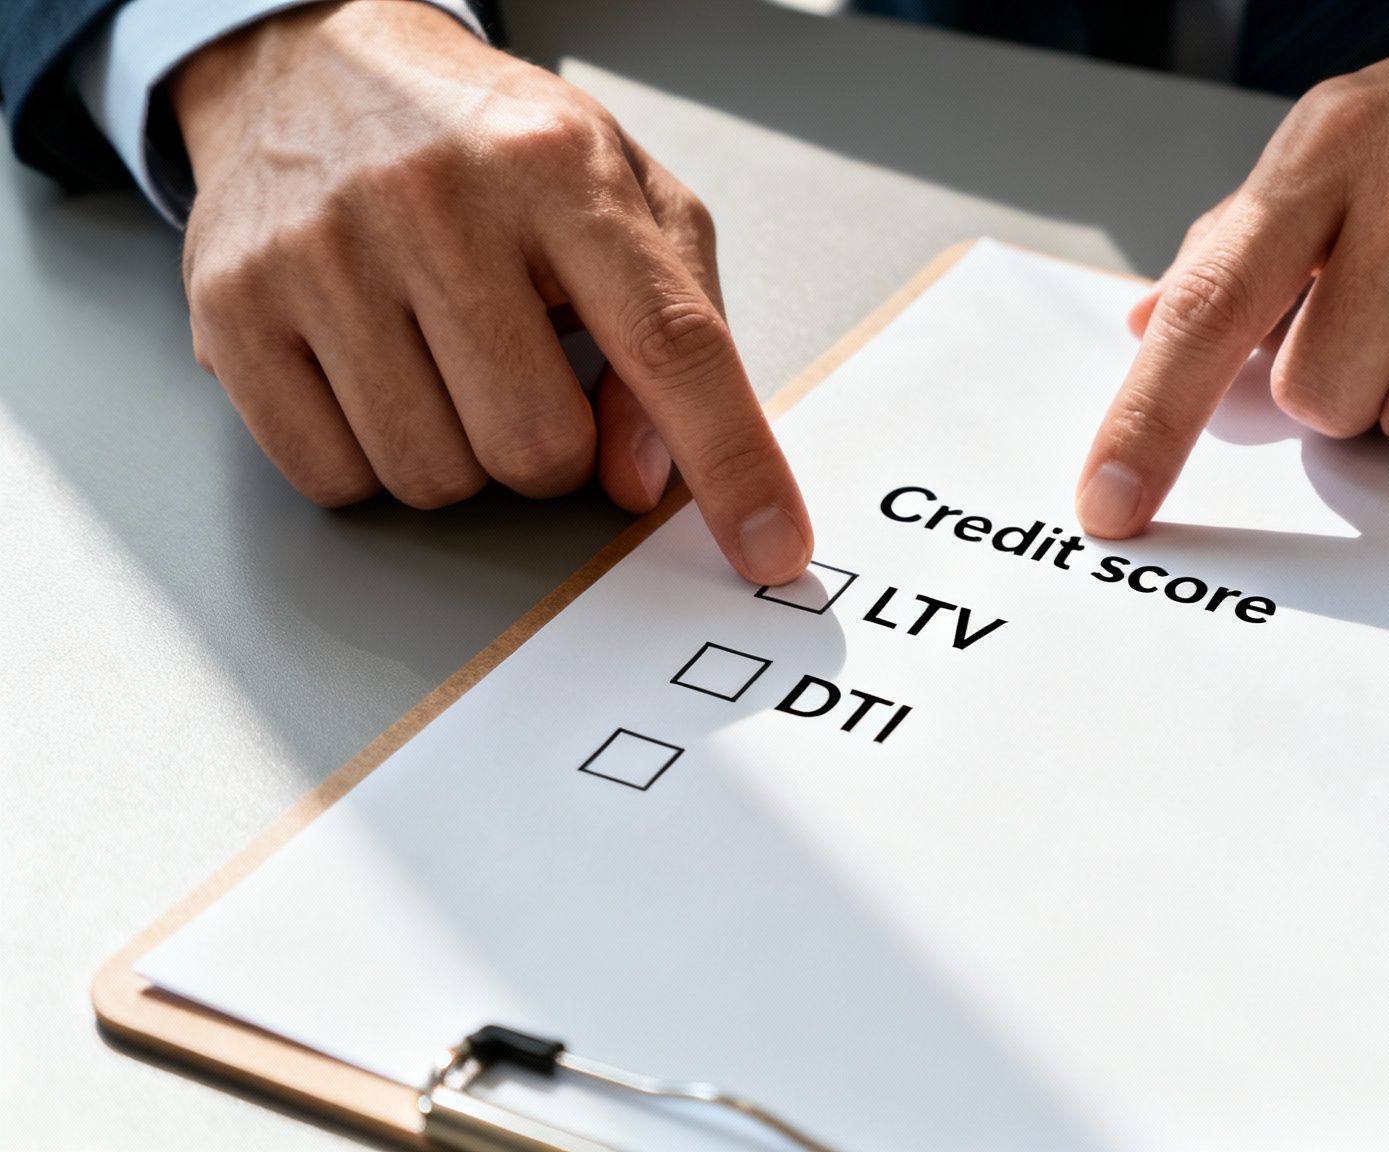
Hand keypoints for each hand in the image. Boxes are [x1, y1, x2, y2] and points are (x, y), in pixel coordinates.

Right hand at [173, 0, 811, 583]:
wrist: (316, 62)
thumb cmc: (491, 147)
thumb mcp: (623, 200)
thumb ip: (676, 330)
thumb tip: (646, 478)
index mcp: (559, 170)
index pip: (671, 344)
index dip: (733, 463)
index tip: (773, 547)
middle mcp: (435, 203)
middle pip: (538, 448)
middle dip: (550, 447)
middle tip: (524, 369)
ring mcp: (321, 254)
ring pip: (434, 478)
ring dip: (460, 455)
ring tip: (444, 357)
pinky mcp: (233, 308)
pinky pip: (333, 478)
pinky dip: (369, 458)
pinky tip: (373, 373)